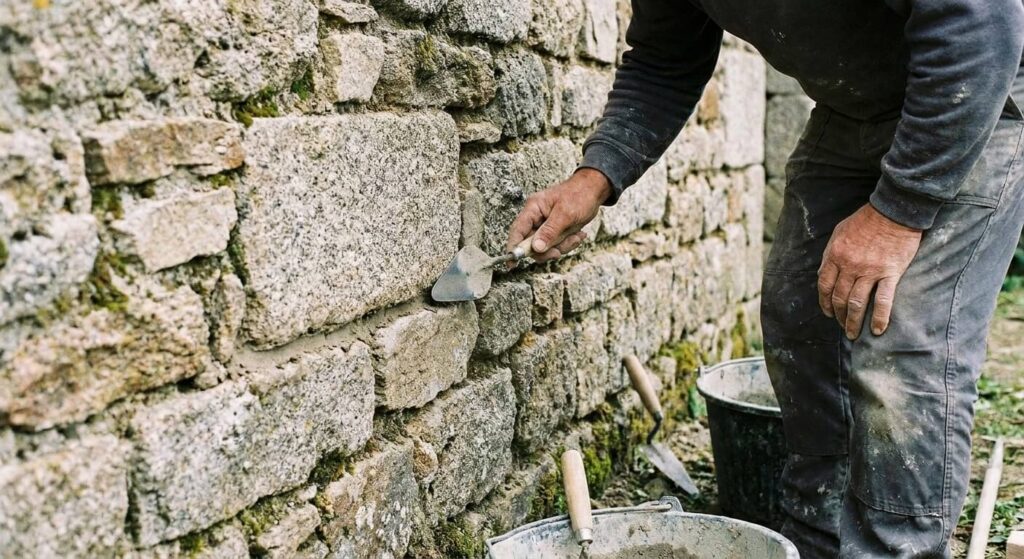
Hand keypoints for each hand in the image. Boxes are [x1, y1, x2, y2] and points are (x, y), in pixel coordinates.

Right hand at [506, 168, 611, 262]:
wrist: (594, 190)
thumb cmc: (580, 195)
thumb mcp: (566, 214)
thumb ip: (550, 232)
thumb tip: (536, 248)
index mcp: (533, 208)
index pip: (518, 230)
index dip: (513, 247)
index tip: (512, 263)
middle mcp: (536, 218)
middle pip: (530, 243)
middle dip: (547, 250)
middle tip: (558, 251)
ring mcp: (544, 225)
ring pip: (545, 247)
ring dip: (562, 246)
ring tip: (576, 236)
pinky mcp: (554, 231)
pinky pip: (556, 245)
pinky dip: (567, 243)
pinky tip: (578, 234)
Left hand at [817, 204, 921, 339]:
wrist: (894, 211)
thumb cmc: (866, 220)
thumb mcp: (840, 232)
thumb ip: (830, 254)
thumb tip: (823, 272)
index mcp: (835, 255)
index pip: (825, 285)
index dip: (824, 302)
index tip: (827, 312)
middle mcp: (850, 266)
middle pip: (839, 297)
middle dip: (838, 315)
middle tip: (841, 326)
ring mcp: (870, 271)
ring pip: (857, 303)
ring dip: (853, 321)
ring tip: (853, 334)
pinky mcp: (890, 273)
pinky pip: (883, 301)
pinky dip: (879, 318)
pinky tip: (877, 330)